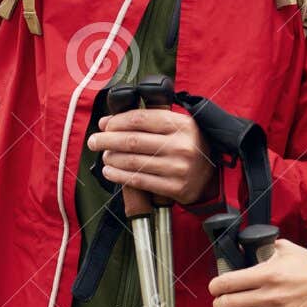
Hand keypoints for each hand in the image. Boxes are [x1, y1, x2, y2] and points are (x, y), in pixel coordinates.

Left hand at [89, 106, 214, 204]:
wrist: (212, 175)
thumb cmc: (189, 145)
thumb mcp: (178, 125)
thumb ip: (148, 120)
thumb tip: (109, 122)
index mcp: (182, 124)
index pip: (140, 119)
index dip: (117, 121)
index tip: (105, 124)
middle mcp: (181, 145)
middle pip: (132, 140)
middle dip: (107, 140)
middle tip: (94, 141)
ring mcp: (178, 168)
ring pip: (133, 161)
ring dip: (111, 158)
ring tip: (104, 156)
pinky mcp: (174, 188)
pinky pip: (139, 180)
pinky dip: (119, 176)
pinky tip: (110, 171)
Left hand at [209, 240, 306, 306]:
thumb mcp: (287, 249)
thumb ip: (266, 246)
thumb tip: (246, 245)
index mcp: (266, 275)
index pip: (226, 282)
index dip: (215, 286)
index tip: (215, 287)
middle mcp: (268, 297)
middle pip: (227, 304)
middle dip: (219, 303)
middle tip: (221, 302)